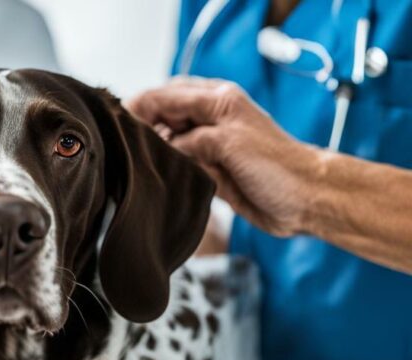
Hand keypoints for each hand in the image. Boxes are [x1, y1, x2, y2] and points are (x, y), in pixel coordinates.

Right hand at [127, 77, 322, 236]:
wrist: (304, 200)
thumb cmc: (277, 166)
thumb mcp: (227, 142)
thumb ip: (188, 139)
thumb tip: (160, 146)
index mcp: (218, 100)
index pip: (166, 95)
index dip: (140, 107)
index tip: (120, 126)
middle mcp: (211, 118)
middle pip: (163, 114)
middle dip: (143, 127)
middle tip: (127, 147)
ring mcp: (209, 144)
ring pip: (167, 140)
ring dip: (154, 151)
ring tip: (140, 164)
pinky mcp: (209, 168)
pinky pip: (178, 164)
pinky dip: (166, 169)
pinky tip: (157, 177)